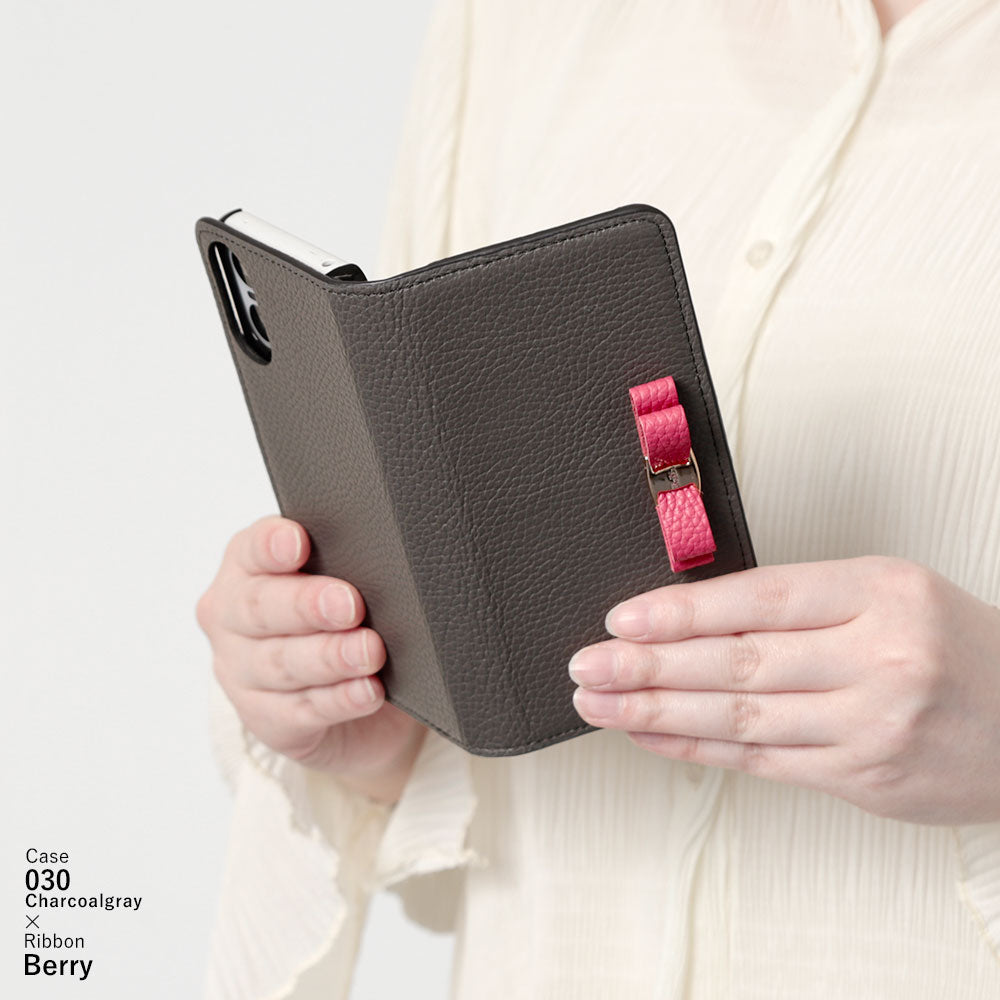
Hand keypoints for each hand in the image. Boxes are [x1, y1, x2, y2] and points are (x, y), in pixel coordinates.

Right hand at [195, 515, 426, 804]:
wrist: (350, 701)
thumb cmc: (341, 619)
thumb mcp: (341, 581)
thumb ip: (346, 564)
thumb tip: (387, 557)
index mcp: (246, 568)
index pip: (252, 549)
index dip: (271, 545)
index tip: (298, 543)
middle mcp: (232, 619)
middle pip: (261, 608)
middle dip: (307, 605)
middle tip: (350, 605)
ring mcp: (241, 673)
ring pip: (282, 663)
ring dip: (330, 657)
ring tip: (370, 651)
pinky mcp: (267, 720)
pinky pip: (303, 711)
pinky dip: (339, 700)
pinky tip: (367, 691)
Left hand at [568, 555, 999, 824]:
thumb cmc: (951, 646)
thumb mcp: (889, 594)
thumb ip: (804, 605)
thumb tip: (695, 616)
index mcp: (881, 591)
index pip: (758, 598)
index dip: (682, 611)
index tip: (623, 618)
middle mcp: (878, 657)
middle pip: (738, 661)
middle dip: (649, 664)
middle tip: (588, 665)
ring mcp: (873, 724)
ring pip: (741, 717)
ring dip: (658, 711)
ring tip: (600, 704)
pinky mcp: (864, 778)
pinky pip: (762, 762)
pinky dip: (699, 749)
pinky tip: (652, 737)